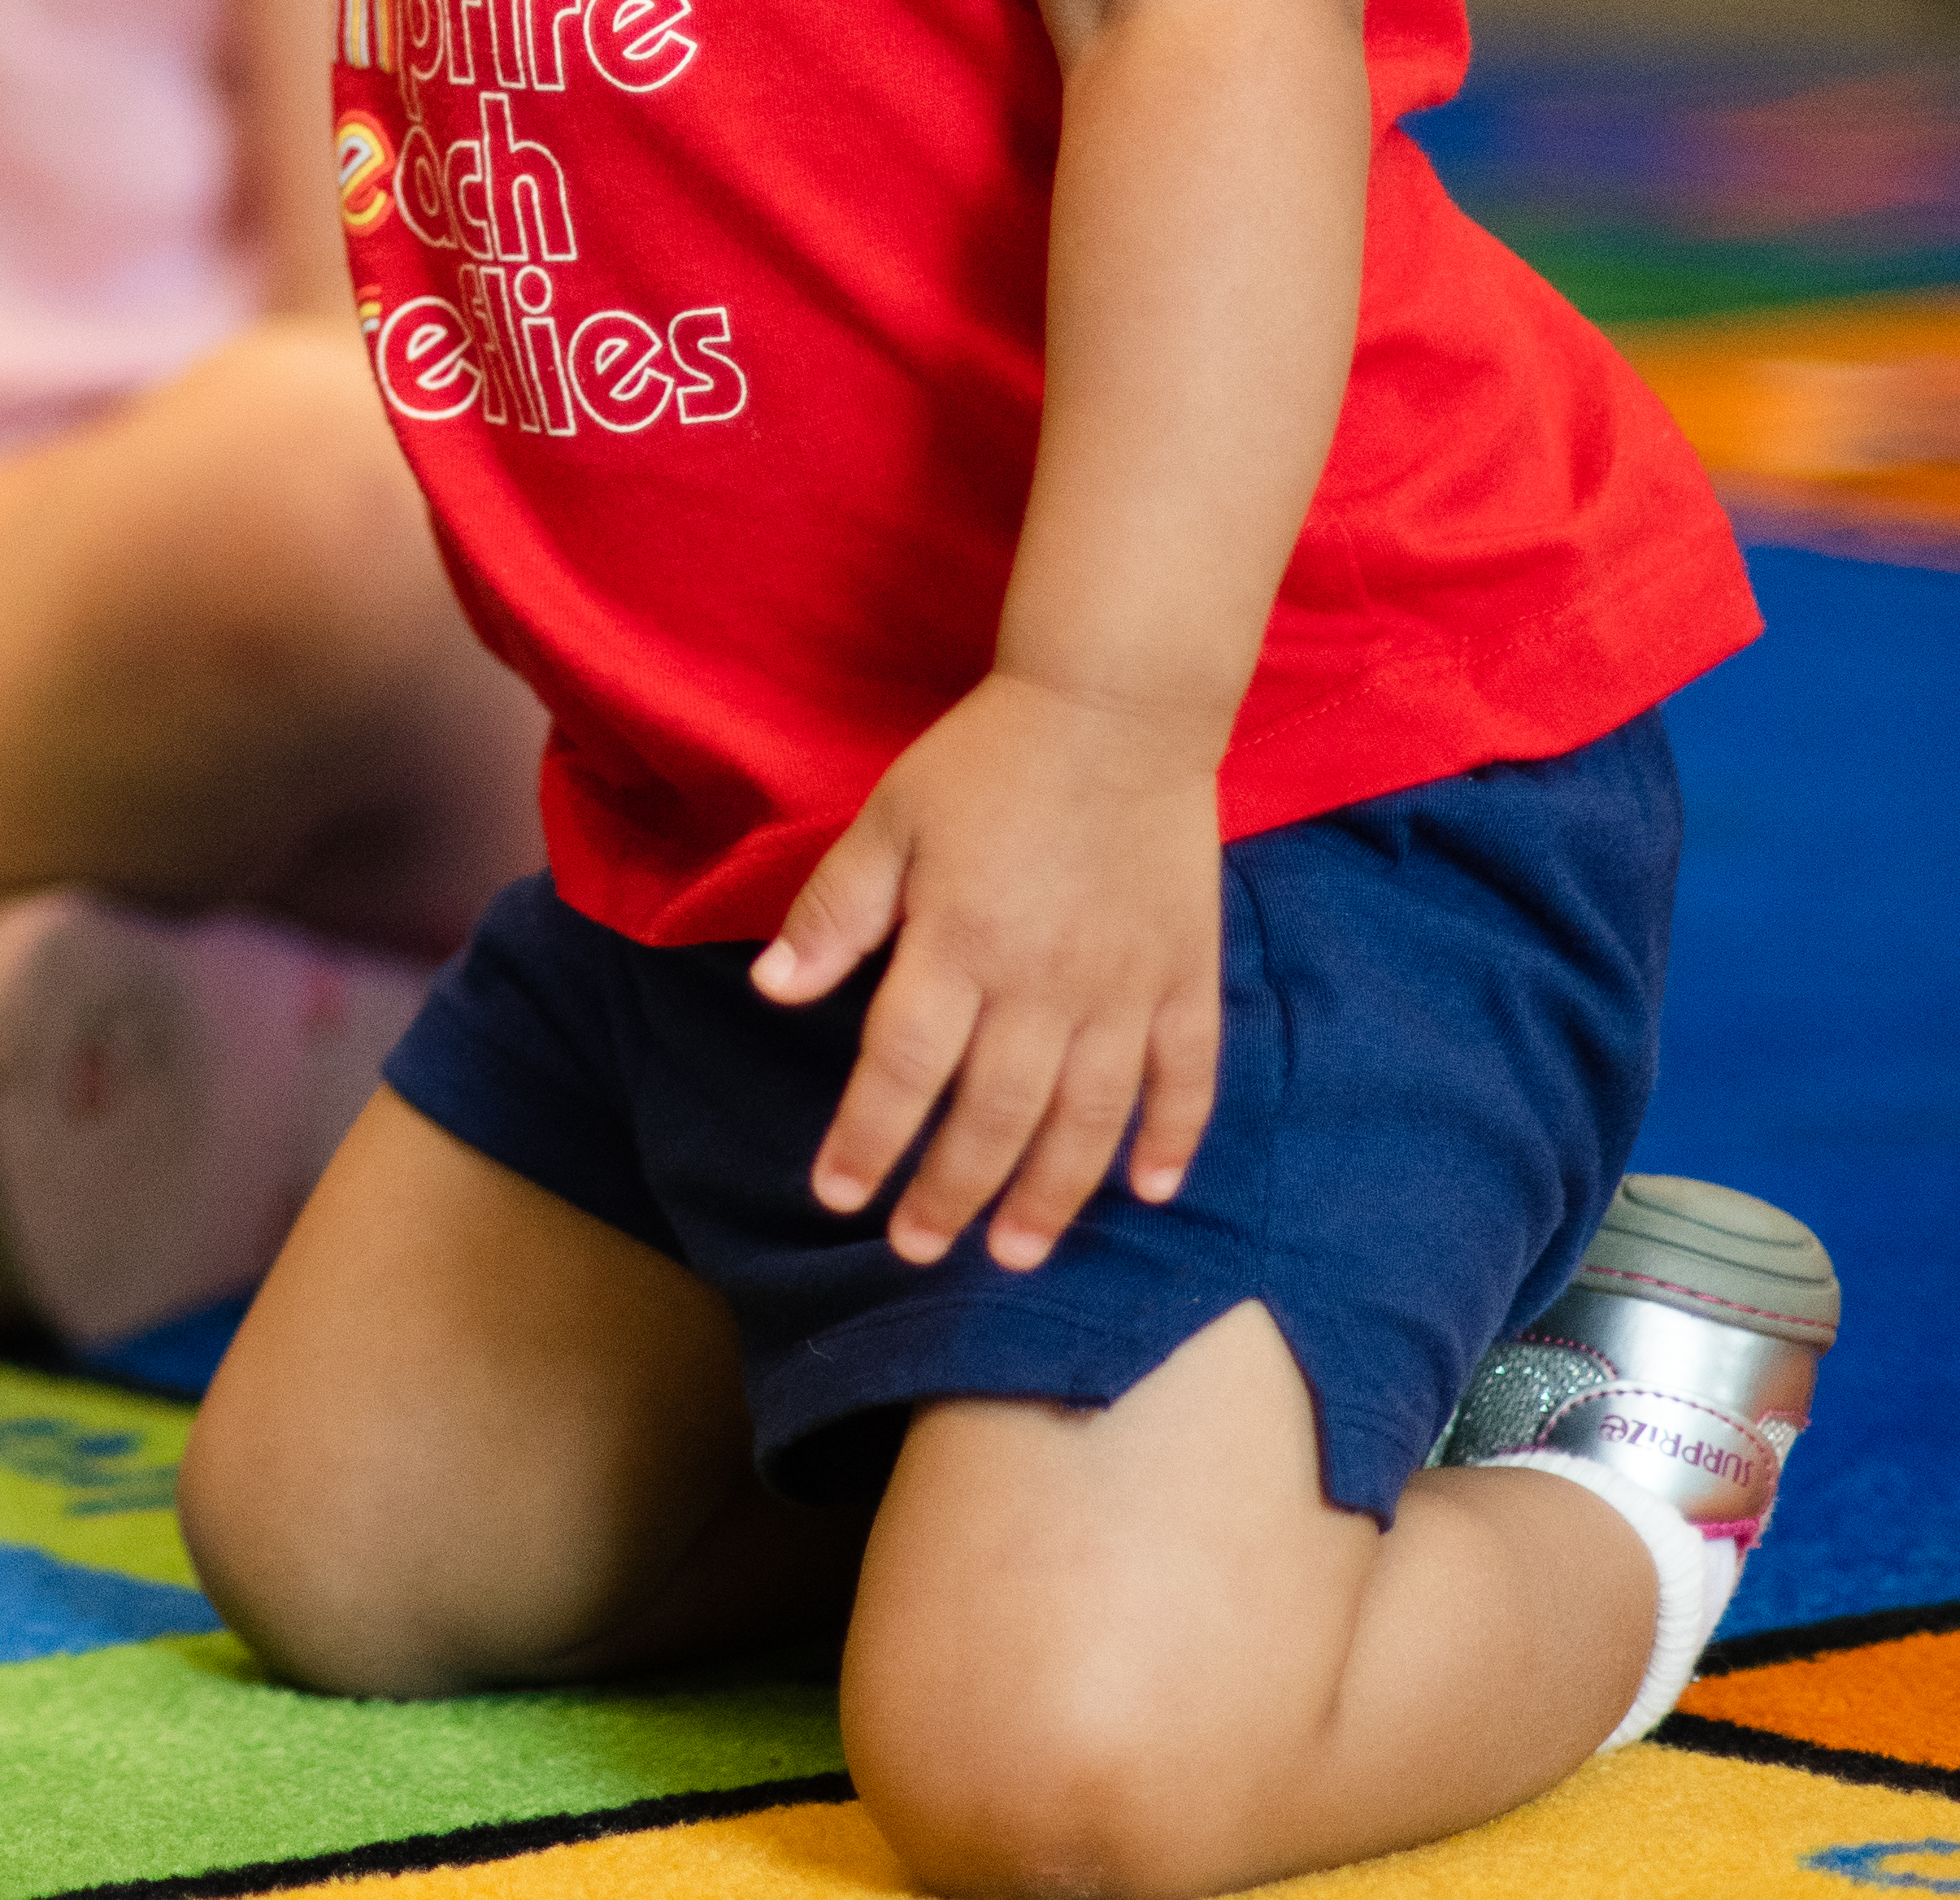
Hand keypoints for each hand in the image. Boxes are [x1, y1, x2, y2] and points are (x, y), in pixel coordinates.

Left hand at [752, 669, 1232, 1271]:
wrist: (1117, 706)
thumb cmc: (988, 760)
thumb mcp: (889, 820)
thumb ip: (836, 911)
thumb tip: (772, 991)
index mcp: (958, 943)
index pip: (900, 1069)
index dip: (865, 1140)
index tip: (836, 1195)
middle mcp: (1042, 983)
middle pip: (992, 1116)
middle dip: (950, 1193)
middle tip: (919, 1250)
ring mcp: (1123, 986)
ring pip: (1088, 1120)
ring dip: (1052, 1196)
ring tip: (1017, 1254)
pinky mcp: (1187, 974)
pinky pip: (1186, 1076)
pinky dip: (1172, 1139)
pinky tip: (1152, 1192)